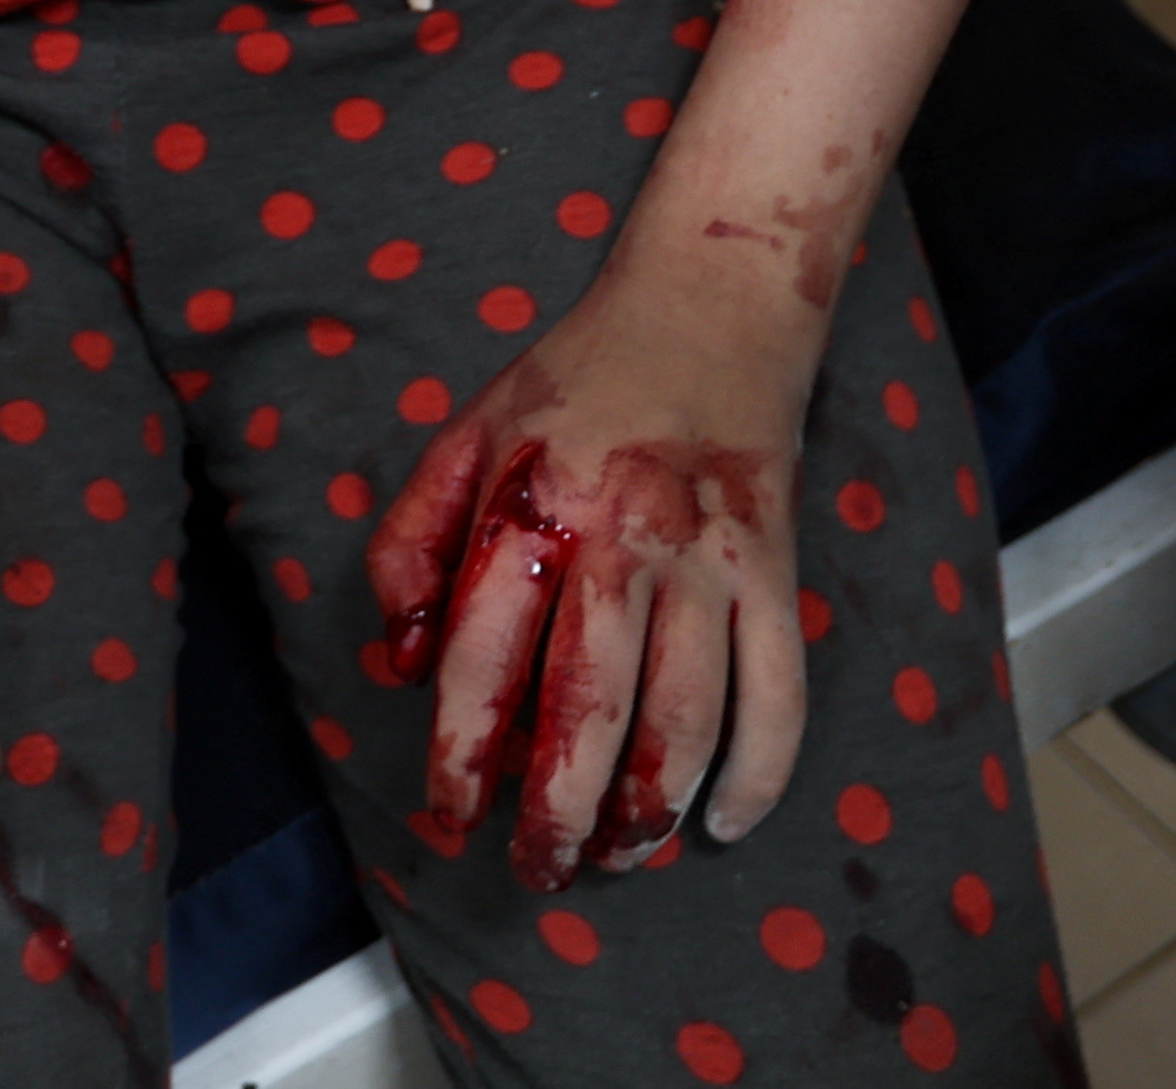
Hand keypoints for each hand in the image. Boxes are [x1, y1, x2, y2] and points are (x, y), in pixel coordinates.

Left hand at [362, 258, 814, 889]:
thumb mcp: (466, 434)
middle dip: (557, 814)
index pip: (480, 659)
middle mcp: (624, 540)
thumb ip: (411, 542)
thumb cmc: (576, 380)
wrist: (710, 304)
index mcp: (535, 507)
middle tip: (539, 870)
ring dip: (649, 811)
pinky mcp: (776, 571)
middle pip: (589, 711)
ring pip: (687, 720)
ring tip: (616, 854)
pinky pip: (779, 695)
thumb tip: (396, 662)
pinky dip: (757, 774)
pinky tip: (719, 821)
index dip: (455, 754)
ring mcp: (710, 561)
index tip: (447, 816)